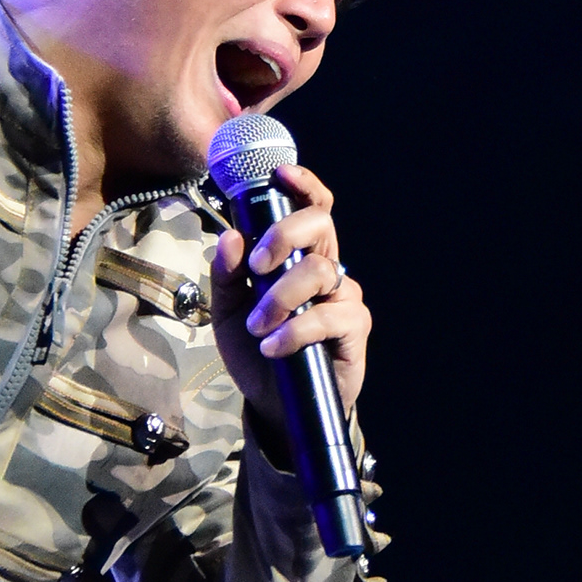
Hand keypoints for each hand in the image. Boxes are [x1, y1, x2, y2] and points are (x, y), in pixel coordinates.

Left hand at [209, 158, 369, 449]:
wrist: (274, 406)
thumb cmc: (256, 352)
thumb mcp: (228, 312)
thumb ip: (226, 274)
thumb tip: (231, 237)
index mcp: (297, 256)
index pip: (311, 208)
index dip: (302, 185)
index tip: (279, 174)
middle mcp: (325, 269)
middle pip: (320, 225)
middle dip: (285, 235)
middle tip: (258, 265)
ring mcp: (343, 297)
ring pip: (320, 271)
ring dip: (281, 297)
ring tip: (259, 328)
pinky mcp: (355, 329)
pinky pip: (330, 315)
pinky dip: (297, 330)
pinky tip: (275, 347)